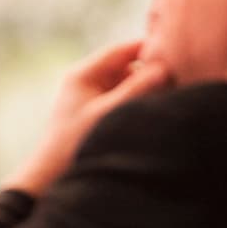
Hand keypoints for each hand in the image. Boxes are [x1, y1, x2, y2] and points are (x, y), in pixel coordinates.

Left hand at [3, 40, 170, 195]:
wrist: (50, 178)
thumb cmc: (76, 144)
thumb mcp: (110, 113)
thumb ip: (138, 88)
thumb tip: (164, 68)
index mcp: (83, 75)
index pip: (122, 51)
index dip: (148, 49)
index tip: (175, 54)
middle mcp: (86, 82)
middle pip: (127, 68)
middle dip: (149, 75)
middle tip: (176, 83)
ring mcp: (90, 99)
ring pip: (127, 86)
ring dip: (145, 92)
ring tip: (164, 103)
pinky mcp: (95, 115)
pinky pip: (122, 102)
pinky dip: (136, 105)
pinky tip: (151, 116)